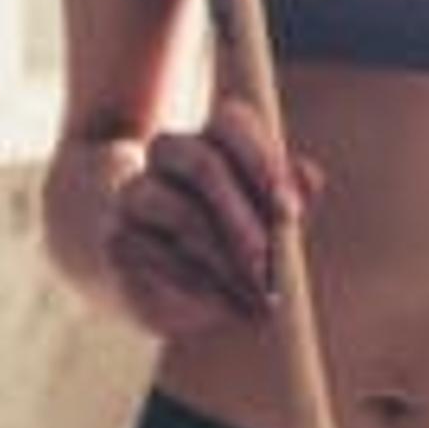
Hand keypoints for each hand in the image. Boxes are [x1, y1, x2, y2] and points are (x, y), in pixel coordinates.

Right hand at [100, 93, 318, 341]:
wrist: (170, 287)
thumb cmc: (236, 240)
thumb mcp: (271, 219)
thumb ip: (291, 195)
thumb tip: (309, 177)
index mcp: (212, 136)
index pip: (231, 121)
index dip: (263, 162)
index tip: (290, 212)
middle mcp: (168, 153)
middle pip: (204, 164)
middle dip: (243, 218)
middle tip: (269, 265)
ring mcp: (137, 192)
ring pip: (181, 214)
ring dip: (226, 259)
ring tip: (257, 296)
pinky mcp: (119, 237)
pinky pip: (159, 255)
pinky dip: (201, 284)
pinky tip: (228, 306)